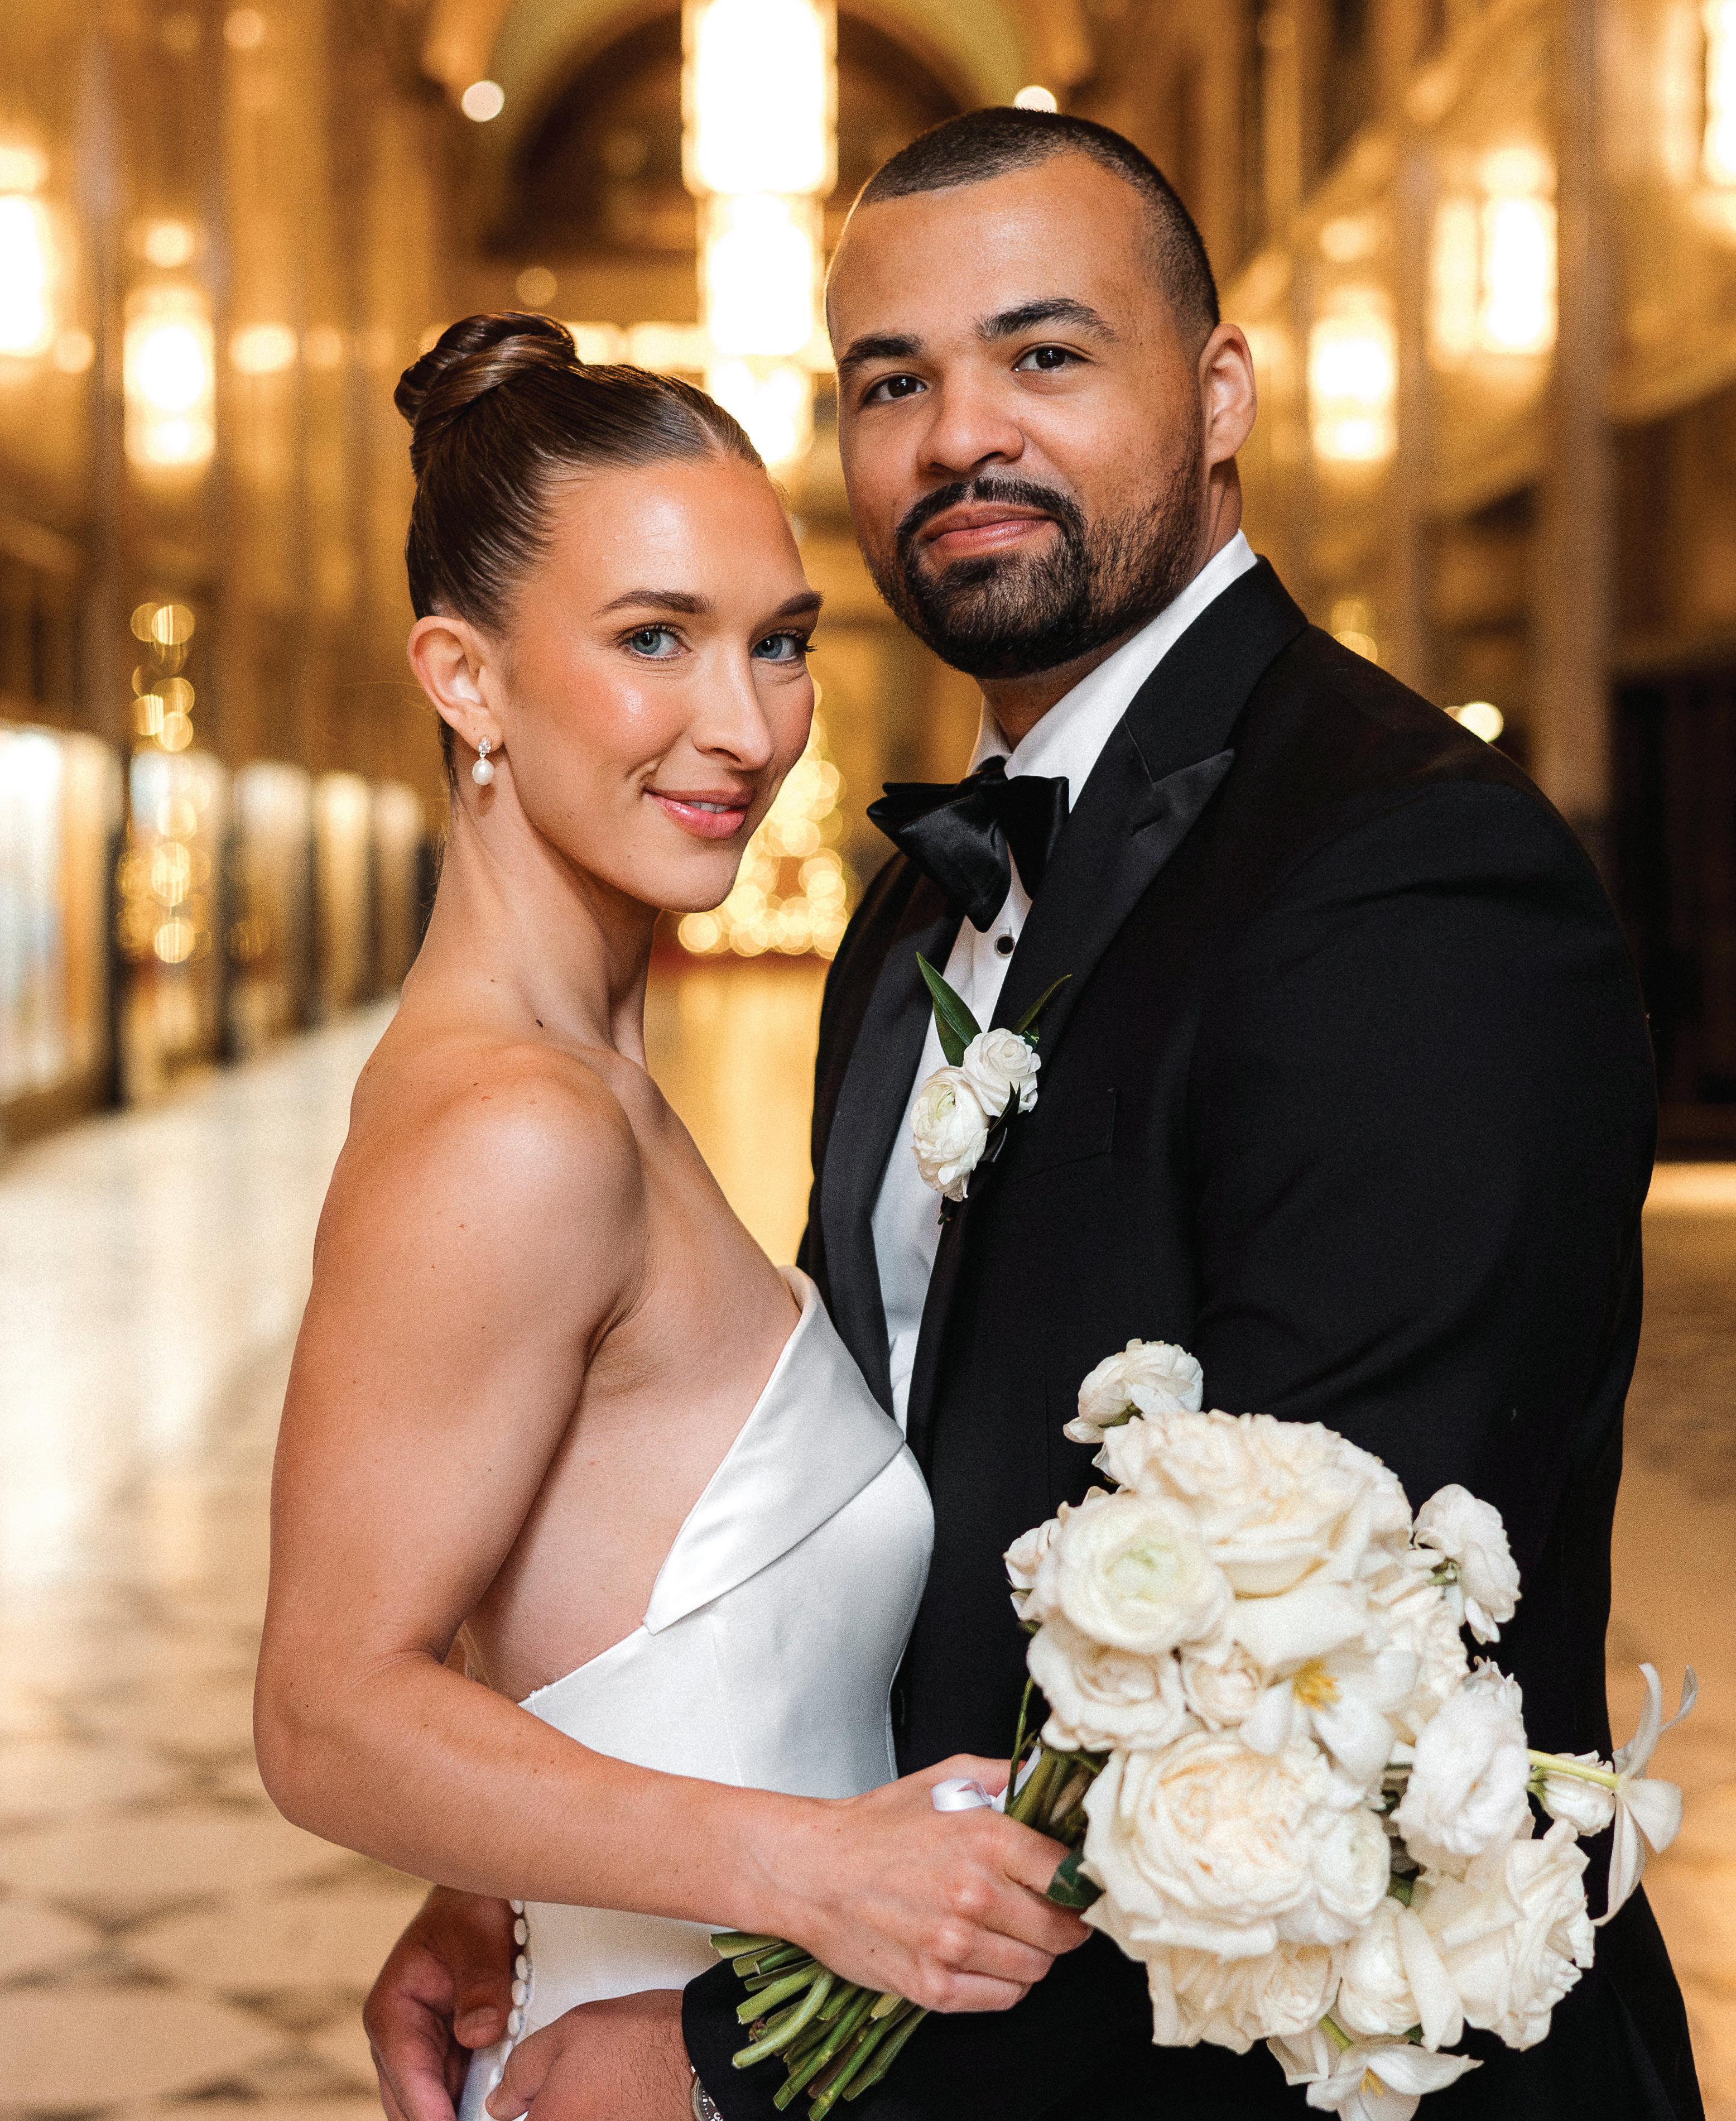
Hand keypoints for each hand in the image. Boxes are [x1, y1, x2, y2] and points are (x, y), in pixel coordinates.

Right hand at [364, 1886, 517, 2120]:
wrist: (476, 1897)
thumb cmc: (472, 1907)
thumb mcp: (478, 1934)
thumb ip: (480, 1983)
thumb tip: (479, 2035)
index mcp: (392, 2011)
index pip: (409, 2077)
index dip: (434, 2113)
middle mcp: (397, 2039)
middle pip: (412, 2105)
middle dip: (445, 2118)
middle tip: (492, 2118)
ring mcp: (420, 2051)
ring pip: (432, 2105)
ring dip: (463, 2110)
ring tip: (499, 2108)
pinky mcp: (444, 2054)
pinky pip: (454, 2092)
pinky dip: (474, 2101)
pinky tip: (502, 2102)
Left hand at [484, 1990, 690, 2120]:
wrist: (710, 2061)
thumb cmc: (645, 2043)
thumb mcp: (570, 2032)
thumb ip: (523, 2069)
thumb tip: (500, 2102)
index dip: (524, 2109)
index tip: (529, 2097)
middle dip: (556, 2108)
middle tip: (577, 2088)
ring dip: (585, 2110)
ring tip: (610, 2089)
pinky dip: (611, 2113)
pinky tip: (627, 2099)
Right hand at [765, 1754, 1087, 2014]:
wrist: (813, 1869)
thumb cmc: (877, 1825)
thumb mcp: (945, 1779)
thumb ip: (1006, 1775)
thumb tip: (1051, 1776)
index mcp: (986, 1839)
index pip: (1070, 1875)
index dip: (1080, 1884)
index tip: (1077, 1886)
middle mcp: (975, 1895)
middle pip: (1063, 1932)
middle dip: (1063, 1924)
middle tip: (1047, 1913)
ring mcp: (953, 1946)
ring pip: (1036, 1969)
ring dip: (1031, 1954)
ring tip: (1007, 1932)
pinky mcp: (933, 1988)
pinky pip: (1003, 1998)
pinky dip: (1003, 1983)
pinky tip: (983, 1957)